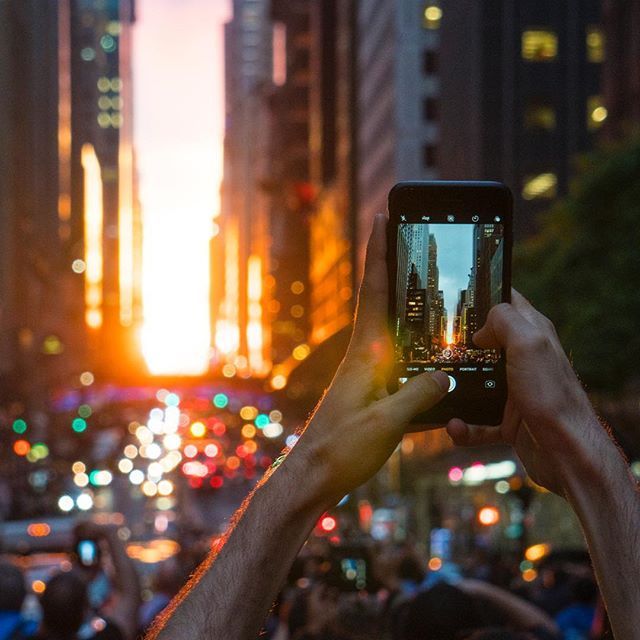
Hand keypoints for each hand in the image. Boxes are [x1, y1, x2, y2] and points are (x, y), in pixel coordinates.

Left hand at [284, 214, 448, 505]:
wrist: (314, 476)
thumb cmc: (341, 449)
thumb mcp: (385, 423)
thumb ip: (418, 396)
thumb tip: (447, 375)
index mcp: (366, 353)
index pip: (374, 290)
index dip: (379, 252)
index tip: (382, 216)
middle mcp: (366, 356)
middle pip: (384, 302)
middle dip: (397, 269)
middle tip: (415, 241)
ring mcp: (370, 374)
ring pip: (398, 334)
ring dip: (412, 313)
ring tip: (437, 295)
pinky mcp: (375, 393)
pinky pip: (404, 367)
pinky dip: (420, 358)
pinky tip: (440, 365)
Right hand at [446, 290, 605, 493]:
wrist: (567, 454)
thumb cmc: (552, 397)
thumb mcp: (529, 344)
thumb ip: (504, 320)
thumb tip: (481, 328)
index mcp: (532, 334)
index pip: (507, 303)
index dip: (483, 296)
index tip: (453, 300)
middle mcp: (523, 360)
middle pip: (484, 343)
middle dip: (459, 346)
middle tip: (433, 346)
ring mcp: (514, 391)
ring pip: (475, 383)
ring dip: (455, 390)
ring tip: (438, 392)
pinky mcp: (508, 420)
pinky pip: (477, 420)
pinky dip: (464, 426)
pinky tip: (454, 427)